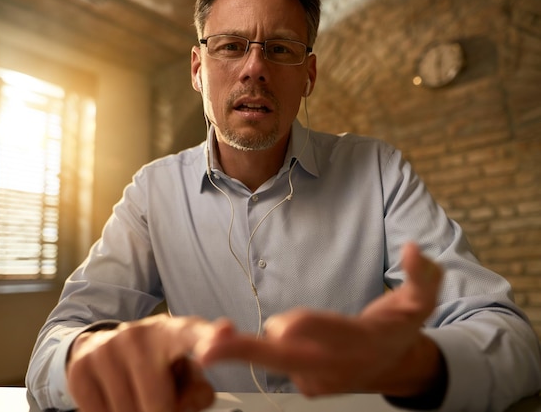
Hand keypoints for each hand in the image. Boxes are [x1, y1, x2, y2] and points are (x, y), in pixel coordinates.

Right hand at [67, 314, 227, 411]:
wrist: (103, 347)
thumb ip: (198, 391)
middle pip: (158, 406)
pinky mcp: (82, 367)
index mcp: (174, 332)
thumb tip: (189, 400)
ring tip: (136, 392)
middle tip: (158, 397)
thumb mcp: (186, 372)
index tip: (225, 334)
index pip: (194, 334)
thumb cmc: (156, 363)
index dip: (210, 339)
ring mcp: (108, 348)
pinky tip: (113, 395)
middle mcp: (140, 335)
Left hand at [194, 242, 444, 397]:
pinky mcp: (302, 382)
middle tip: (209, 350)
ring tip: (208, 344)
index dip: (308, 329)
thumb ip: (423, 275)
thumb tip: (412, 249)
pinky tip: (234, 341)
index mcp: (361, 341)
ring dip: (238, 352)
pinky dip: (249, 352)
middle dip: (246, 353)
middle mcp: (333, 364)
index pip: (331, 335)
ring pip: (271, 363)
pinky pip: (272, 363)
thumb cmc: (400, 329)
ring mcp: (314, 378)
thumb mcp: (423, 301)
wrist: (394, 367)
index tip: (280, 327)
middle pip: (285, 359)